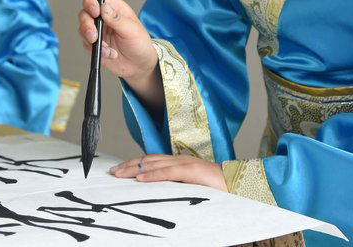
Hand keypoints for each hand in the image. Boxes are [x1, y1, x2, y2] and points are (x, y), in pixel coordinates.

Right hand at [78, 0, 156, 83]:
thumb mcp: (132, 30)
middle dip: (87, 25)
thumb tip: (104, 7)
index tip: (95, 12)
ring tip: (106, 49)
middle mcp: (103, 17)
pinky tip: (110, 54)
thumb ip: (117, 19)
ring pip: (83, 29)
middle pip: (84, 13)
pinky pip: (87, 45)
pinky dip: (97, 51)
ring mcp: (97, 31)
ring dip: (92, 40)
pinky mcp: (93, 44)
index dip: (90, 1)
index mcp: (114, 8)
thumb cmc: (140, 44)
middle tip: (94, 36)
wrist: (139, 65)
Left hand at [110, 155, 226, 191]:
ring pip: (154, 164)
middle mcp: (180, 160)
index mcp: (179, 163)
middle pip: (148, 160)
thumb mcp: (191, 187)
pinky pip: (168, 172)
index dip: (133, 165)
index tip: (119, 171)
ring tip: (120, 174)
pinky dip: (152, 174)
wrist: (239, 183)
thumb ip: (177, 186)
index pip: (151, 161)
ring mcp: (185, 164)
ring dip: (134, 169)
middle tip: (112, 172)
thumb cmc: (217, 189)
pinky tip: (140, 178)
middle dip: (128, 165)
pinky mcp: (192, 171)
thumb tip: (159, 193)